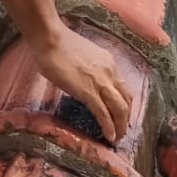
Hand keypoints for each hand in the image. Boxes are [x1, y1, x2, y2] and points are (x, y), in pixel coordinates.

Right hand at [32, 25, 131, 142]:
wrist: (50, 39)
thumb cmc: (57, 44)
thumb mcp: (82, 56)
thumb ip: (87, 68)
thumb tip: (82, 79)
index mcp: (108, 63)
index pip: (122, 87)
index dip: (124, 103)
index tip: (120, 114)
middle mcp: (110, 73)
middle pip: (126, 100)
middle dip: (126, 118)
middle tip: (122, 130)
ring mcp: (100, 82)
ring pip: (119, 109)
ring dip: (121, 125)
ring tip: (117, 137)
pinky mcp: (87, 92)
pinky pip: (103, 113)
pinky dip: (109, 127)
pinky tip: (109, 136)